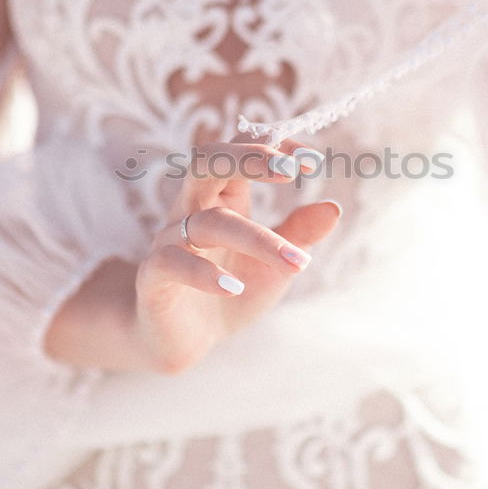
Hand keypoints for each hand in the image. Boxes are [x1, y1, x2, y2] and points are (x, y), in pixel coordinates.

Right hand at [134, 138, 340, 373]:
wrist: (187, 342)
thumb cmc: (231, 292)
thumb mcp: (274, 265)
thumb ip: (298, 235)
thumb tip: (334, 208)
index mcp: (221, 198)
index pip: (239, 149)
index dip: (273, 146)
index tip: (312, 162)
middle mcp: (193, 210)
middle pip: (207, 161)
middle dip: (247, 158)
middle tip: (289, 170)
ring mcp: (170, 241)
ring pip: (208, 222)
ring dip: (256, 239)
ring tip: (297, 262)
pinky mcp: (153, 276)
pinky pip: (172, 262)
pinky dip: (204, 273)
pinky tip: (233, 287)